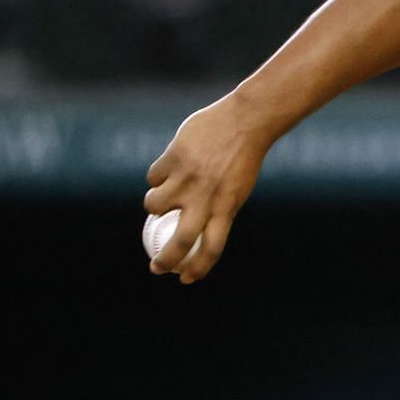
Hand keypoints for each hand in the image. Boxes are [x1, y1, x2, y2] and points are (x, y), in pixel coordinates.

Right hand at [143, 100, 270, 282]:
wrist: (246, 121)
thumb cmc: (241, 157)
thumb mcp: (235, 189)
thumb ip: (216, 209)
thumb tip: (191, 230)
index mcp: (227, 207)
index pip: (212, 248)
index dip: (198, 268)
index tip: (186, 278)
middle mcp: (206, 197)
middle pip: (180, 240)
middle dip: (165, 259)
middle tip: (156, 267)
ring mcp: (187, 178)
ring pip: (154, 205)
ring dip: (153, 207)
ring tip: (162, 200)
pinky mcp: (173, 159)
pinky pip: (153, 177)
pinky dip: (157, 177)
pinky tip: (168, 169)